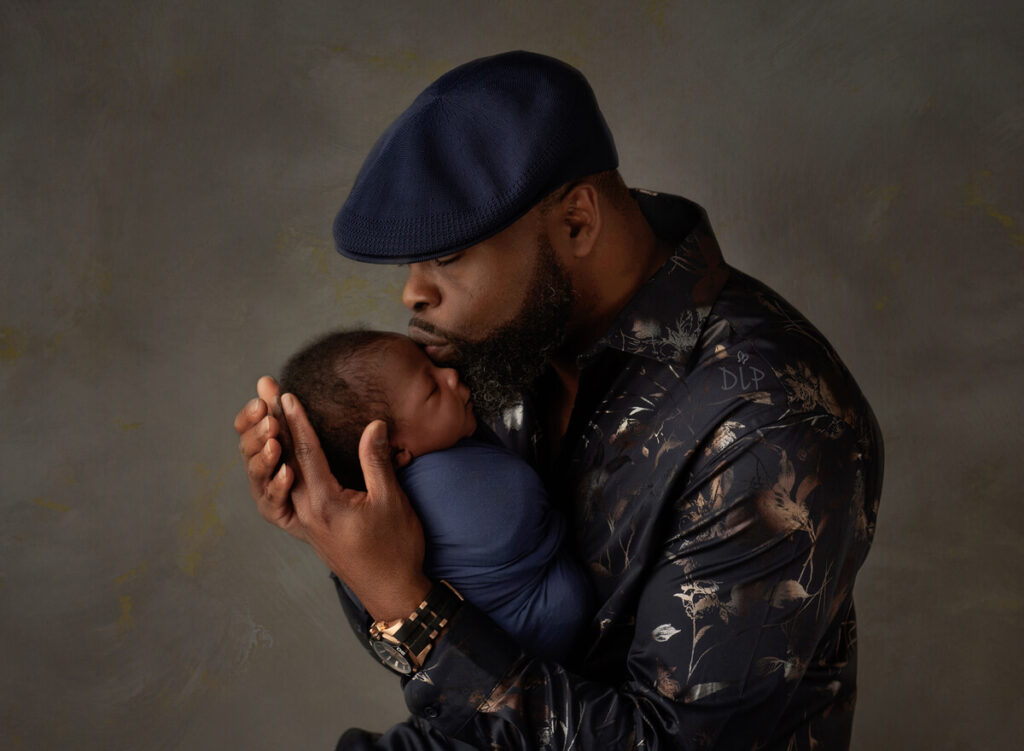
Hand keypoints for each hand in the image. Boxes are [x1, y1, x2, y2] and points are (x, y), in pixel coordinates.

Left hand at [238, 382, 430, 620]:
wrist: (393, 590)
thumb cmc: (396, 547)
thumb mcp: (391, 501)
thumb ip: (376, 461)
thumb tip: (373, 425)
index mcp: (324, 503)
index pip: (305, 452)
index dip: (296, 420)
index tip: (285, 394)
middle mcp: (305, 511)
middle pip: (283, 457)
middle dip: (273, 420)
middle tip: (262, 390)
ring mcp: (303, 521)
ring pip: (279, 473)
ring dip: (272, 440)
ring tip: (265, 413)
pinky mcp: (308, 528)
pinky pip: (285, 491)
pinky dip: (280, 466)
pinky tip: (280, 453)